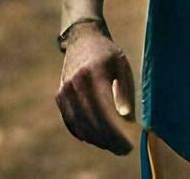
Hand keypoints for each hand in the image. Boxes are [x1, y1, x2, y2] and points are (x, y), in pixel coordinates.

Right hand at [56, 22, 135, 154]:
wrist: (82, 39)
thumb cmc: (108, 54)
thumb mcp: (121, 65)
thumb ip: (124, 91)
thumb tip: (126, 118)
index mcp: (93, 73)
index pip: (105, 112)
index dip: (116, 132)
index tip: (129, 144)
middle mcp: (75, 83)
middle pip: (92, 122)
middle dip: (109, 140)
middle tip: (124, 149)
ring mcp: (65, 91)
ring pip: (80, 125)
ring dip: (97, 140)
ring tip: (113, 146)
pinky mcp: (60, 96)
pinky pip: (71, 122)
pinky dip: (83, 133)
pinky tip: (97, 138)